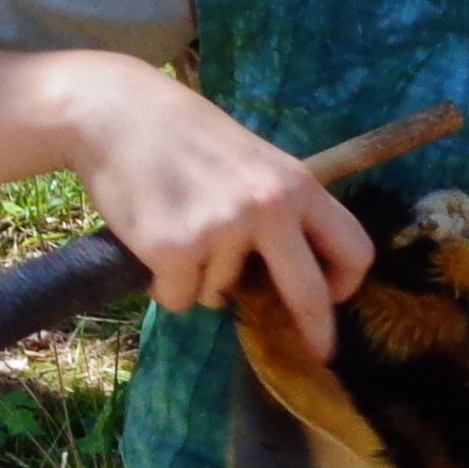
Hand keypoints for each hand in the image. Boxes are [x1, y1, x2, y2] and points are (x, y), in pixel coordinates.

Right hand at [62, 62, 376, 357]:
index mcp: (296, 184)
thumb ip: (277, 208)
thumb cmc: (183, 135)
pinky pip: (180, 298)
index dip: (346, 284)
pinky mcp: (176, 249)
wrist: (115, 112)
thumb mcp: (252, 159)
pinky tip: (152, 242)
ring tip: (177, 229)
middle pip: (308, 294)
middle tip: (316, 355)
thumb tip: (286, 274)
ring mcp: (223, 230)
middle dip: (314, 332)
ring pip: (221, 294)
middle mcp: (268, 208)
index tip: (334, 302)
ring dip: (200, 280)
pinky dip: (164, 286)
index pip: (352, 247)